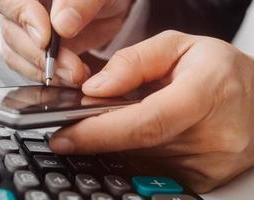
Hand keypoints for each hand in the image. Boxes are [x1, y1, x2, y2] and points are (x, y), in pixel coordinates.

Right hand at [0, 0, 132, 85]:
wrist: (110, 8)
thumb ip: (81, 2)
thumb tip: (61, 25)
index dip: (22, 17)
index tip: (45, 39)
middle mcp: (20, 5)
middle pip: (10, 31)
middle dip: (40, 54)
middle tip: (70, 66)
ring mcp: (23, 28)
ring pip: (15, 53)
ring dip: (44, 70)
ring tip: (75, 74)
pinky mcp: (32, 50)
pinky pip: (28, 68)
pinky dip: (50, 77)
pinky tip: (71, 76)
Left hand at [48, 31, 253, 191]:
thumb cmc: (221, 71)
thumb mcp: (178, 46)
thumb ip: (133, 62)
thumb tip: (94, 89)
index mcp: (206, 95)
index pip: (144, 123)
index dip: (98, 133)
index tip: (63, 137)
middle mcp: (213, 136)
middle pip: (136, 146)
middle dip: (98, 136)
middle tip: (75, 126)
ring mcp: (210, 164)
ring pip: (141, 161)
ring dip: (118, 146)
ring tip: (120, 123)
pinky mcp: (203, 180)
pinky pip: (154, 171)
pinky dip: (136, 156)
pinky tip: (137, 140)